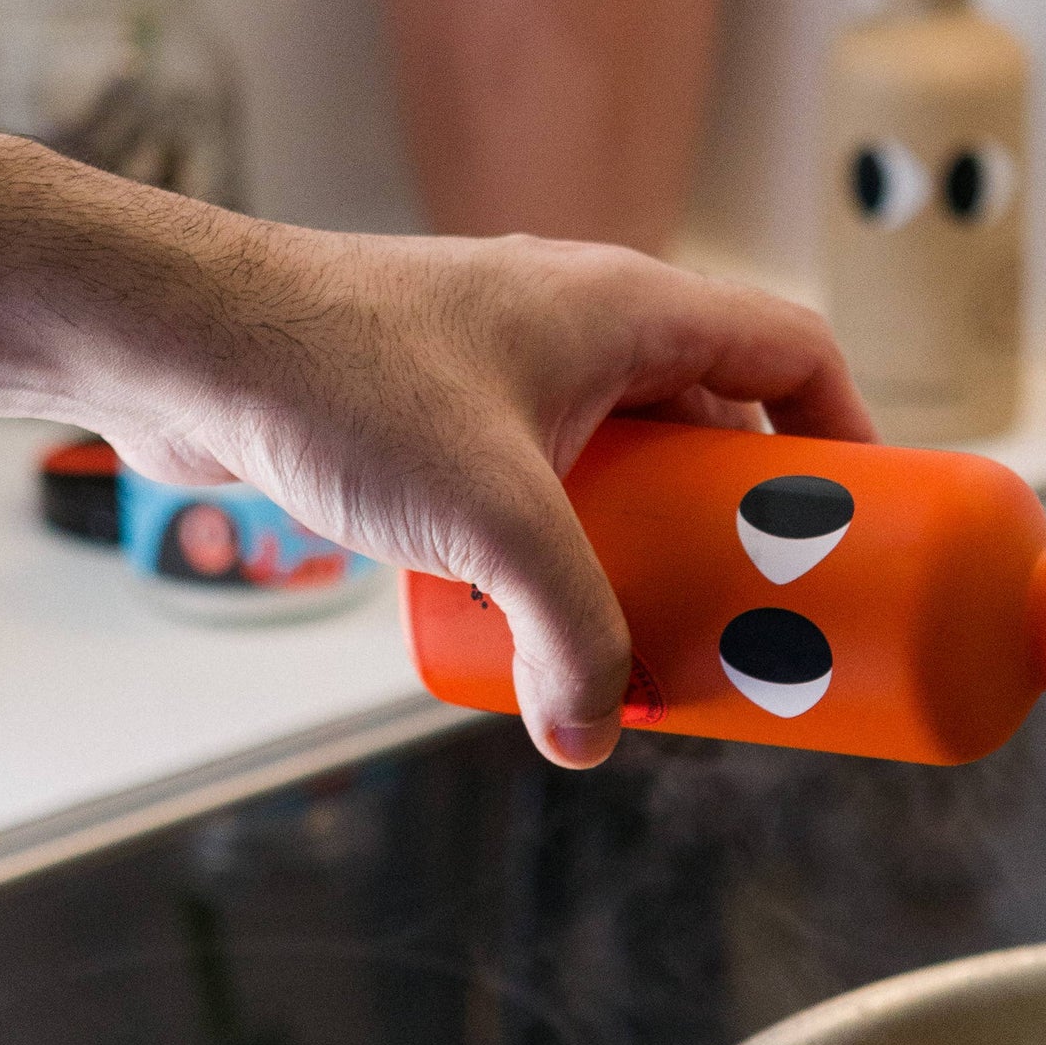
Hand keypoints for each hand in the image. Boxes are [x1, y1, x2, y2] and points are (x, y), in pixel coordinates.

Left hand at [0, 126, 872, 765]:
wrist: (178, 343)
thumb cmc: (339, 380)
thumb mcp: (491, 520)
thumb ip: (568, 633)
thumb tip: (593, 735)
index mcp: (629, 308)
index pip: (791, 350)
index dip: (850, 435)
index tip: (868, 526)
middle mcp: (578, 326)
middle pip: (713, 424)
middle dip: (746, 527)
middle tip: (765, 616)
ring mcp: (506, 370)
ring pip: (622, 465)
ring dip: (650, 552)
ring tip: (661, 644)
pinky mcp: (437, 416)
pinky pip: (543, 489)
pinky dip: (565, 554)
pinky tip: (541, 628)